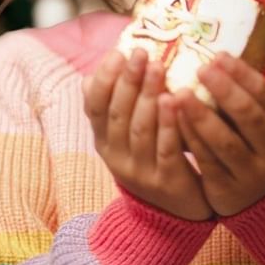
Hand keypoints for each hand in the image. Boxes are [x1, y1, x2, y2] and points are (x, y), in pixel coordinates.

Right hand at [82, 47, 213, 221]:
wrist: (177, 211)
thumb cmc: (153, 159)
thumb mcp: (126, 137)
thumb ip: (112, 108)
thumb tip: (86, 78)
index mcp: (105, 141)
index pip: (95, 108)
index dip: (103, 80)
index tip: (116, 53)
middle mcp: (117, 157)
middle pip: (118, 114)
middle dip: (128, 81)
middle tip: (141, 53)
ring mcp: (141, 171)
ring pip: (140, 130)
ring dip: (147, 96)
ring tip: (158, 68)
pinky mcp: (166, 182)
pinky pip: (166, 149)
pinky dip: (170, 124)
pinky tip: (176, 101)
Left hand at [170, 51, 264, 217]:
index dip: (243, 76)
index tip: (219, 56)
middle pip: (249, 117)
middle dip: (225, 91)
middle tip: (201, 69)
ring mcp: (251, 171)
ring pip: (226, 142)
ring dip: (202, 116)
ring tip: (180, 93)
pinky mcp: (228, 188)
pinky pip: (208, 161)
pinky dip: (192, 140)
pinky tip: (175, 120)